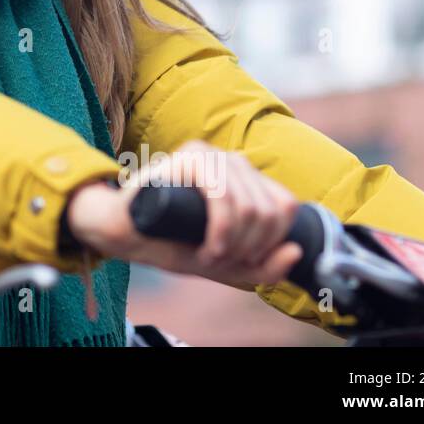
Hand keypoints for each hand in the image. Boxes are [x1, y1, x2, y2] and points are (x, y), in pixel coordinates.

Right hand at [66, 141, 302, 289]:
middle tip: (221, 259)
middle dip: (249, 248)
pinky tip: (207, 246)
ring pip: (249, 206)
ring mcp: (212, 156)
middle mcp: (232, 163)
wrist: (126, 233)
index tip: (243, 258)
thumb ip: (265, 267)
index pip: (285, 206)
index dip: (271, 241)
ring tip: (210, 255)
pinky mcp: (191, 156)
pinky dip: (221, 231)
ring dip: (234, 244)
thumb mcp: (228, 265)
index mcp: (246, 180)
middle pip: (269, 211)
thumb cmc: (174, 244)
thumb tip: (296, 251)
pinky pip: (223, 196)